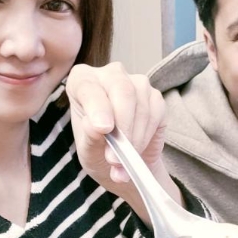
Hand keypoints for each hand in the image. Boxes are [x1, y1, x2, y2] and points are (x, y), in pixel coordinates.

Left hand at [66, 63, 177, 215]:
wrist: (123, 162)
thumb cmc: (98, 150)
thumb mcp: (87, 150)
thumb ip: (89, 137)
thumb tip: (95, 126)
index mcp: (82, 80)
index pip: (88, 86)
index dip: (97, 107)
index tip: (103, 129)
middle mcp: (110, 75)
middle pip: (122, 89)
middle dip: (122, 125)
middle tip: (117, 154)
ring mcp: (136, 83)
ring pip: (140, 104)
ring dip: (134, 137)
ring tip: (125, 157)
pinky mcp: (155, 97)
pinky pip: (155, 113)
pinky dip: (146, 136)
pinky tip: (138, 147)